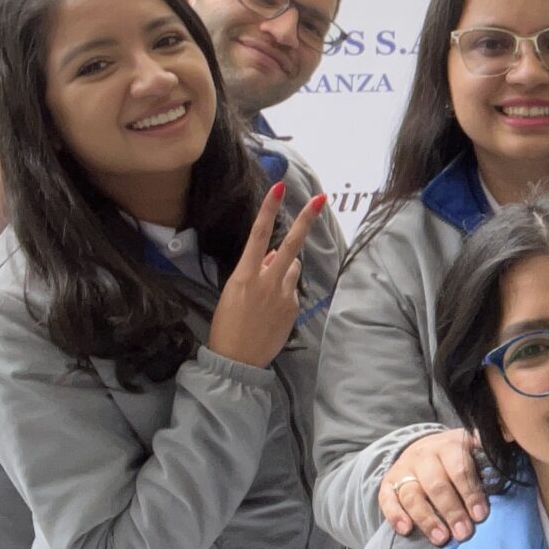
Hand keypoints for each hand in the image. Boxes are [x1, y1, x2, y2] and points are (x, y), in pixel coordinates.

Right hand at [206, 185, 325, 369]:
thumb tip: (270, 255)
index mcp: (245, 275)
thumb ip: (254, 271)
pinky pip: (293, 290)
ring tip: (266, 293)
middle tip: (321, 199)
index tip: (279, 188)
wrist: (237, 360)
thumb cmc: (227, 325)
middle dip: (306, 220)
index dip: (269, 210)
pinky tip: (271, 310)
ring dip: (285, 269)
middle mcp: (267, 281)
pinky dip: (286, 291)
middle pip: (291, 244)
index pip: (259, 235)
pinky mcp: (294, 308)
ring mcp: (284, 295)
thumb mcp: (233, 293)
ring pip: (293, 267)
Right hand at [380, 428, 488, 542]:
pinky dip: (395, 515)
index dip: (470, 492)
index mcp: (449, 445)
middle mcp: (424, 455)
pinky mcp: (388, 483)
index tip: (480, 515)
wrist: (424, 449)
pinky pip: (387, 499)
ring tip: (441, 538)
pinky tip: (406, 530)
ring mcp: (404, 469)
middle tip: (464, 533)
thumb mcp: (473, 447)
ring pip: (412, 494)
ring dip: (427, 519)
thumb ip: (488, 448)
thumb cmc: (457, 457)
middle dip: (451, 510)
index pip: (459, 468)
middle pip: (436, 484)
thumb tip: (511, 437)